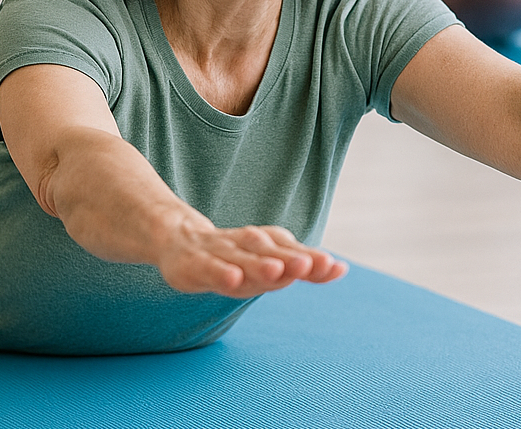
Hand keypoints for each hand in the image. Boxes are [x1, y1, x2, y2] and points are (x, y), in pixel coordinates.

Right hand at [155, 222, 347, 297]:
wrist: (179, 241)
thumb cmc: (233, 257)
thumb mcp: (266, 263)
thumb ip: (301, 267)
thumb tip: (341, 268)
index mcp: (266, 243)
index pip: (292, 250)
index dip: (311, 259)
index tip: (333, 267)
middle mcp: (246, 243)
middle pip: (270, 250)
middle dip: (289, 258)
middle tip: (308, 265)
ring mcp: (219, 251)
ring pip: (241, 256)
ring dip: (258, 263)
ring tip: (276, 270)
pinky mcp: (194, 262)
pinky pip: (208, 267)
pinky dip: (220, 271)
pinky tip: (232, 279)